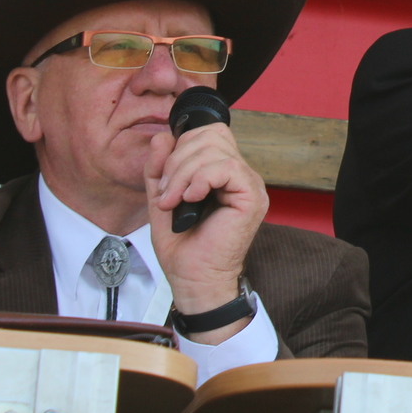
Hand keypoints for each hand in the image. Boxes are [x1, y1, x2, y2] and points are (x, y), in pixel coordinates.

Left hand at [144, 121, 267, 343]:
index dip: (183, 145)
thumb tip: (162, 137)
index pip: (210, 133)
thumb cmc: (182, 246)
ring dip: (184, 173)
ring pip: (216, 150)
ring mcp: (249, 184)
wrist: (194, 279)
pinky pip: (227, 167)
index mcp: (223, 173)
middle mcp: (240, 175)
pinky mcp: (251, 197)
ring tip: (174, 200)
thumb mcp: (161, 199)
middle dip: (178, 160)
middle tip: (167, 192)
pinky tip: (191, 198)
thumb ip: (159, 169)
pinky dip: (201, 179)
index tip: (165, 179)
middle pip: (211, 136)